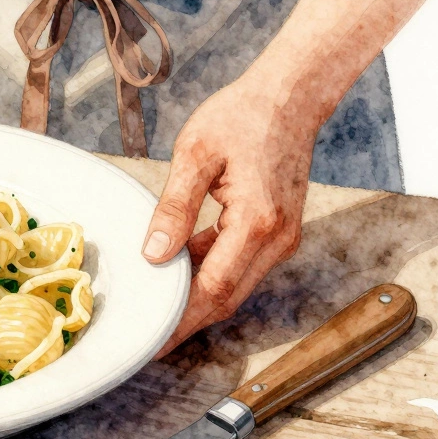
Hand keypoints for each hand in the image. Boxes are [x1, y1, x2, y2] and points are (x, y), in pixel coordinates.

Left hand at [141, 81, 314, 356]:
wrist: (290, 97)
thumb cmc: (242, 115)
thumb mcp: (196, 153)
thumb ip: (175, 207)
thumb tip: (154, 254)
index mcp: (256, 222)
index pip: (213, 289)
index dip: (180, 320)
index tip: (151, 341)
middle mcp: (276, 238)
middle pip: (226, 297)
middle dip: (186, 321)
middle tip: (146, 338)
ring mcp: (281, 237)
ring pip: (233, 285)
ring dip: (196, 298)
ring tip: (154, 307)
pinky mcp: (277, 231)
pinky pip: (239, 265)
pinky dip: (209, 273)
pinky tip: (177, 268)